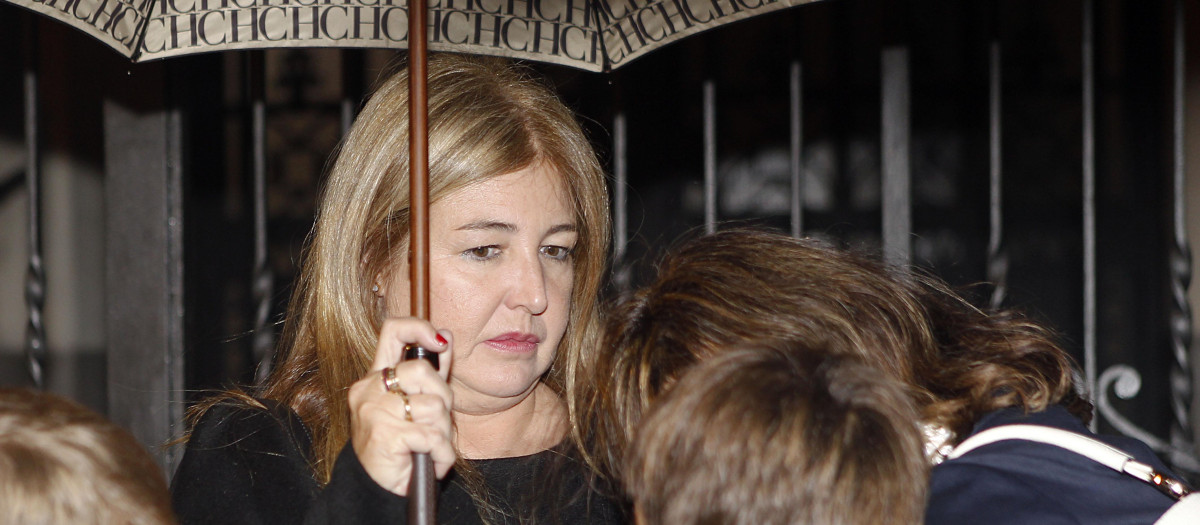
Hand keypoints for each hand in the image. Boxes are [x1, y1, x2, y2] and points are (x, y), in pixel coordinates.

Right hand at [348, 318, 454, 494]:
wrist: (378, 487)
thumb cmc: (401, 445)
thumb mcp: (416, 404)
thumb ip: (430, 373)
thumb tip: (445, 336)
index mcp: (376, 378)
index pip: (393, 331)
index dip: (419, 328)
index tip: (439, 342)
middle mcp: (369, 389)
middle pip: (422, 371)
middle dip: (443, 399)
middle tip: (437, 423)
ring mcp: (373, 411)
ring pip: (433, 406)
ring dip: (443, 433)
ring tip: (431, 447)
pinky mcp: (385, 435)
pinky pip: (432, 436)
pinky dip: (442, 454)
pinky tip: (432, 461)